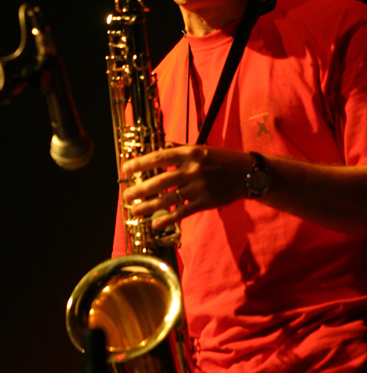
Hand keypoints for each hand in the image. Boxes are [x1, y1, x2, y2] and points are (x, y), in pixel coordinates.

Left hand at [122, 145, 248, 230]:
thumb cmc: (221, 159)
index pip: (160, 157)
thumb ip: (179, 150)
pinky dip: (168, 219)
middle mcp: (193, 169)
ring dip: (149, 206)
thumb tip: (158, 149)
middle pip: (161, 181)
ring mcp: (199, 187)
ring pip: (168, 199)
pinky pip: (182, 212)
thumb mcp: (201, 149)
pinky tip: (155, 223)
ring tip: (134, 210)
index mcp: (190, 153)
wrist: (247, 173)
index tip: (126, 169)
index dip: (141, 163)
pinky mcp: (205, 202)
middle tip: (125, 196)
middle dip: (140, 189)